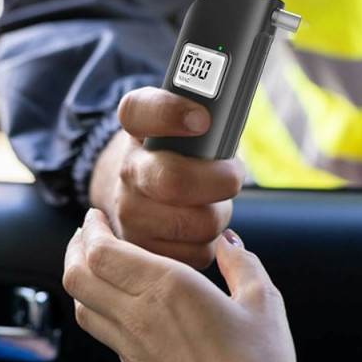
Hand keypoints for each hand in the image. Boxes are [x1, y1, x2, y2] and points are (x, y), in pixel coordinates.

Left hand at [63, 209, 305, 361]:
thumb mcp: (263, 300)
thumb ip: (241, 262)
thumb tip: (228, 242)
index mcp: (168, 288)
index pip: (103, 251)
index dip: (92, 229)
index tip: (96, 215)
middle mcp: (140, 317)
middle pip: (78, 277)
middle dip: (75, 249)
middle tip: (87, 233)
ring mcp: (132, 352)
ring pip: (83, 309)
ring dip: (82, 280)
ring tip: (96, 266)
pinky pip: (107, 336)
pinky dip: (103, 311)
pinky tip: (126, 308)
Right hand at [89, 87, 244, 267]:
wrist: (143, 190)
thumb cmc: (181, 152)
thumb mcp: (187, 120)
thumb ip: (210, 109)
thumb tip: (235, 115)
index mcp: (138, 126)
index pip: (140, 110)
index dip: (170, 114)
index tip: (201, 119)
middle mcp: (127, 169)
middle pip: (175, 181)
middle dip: (220, 180)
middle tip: (232, 175)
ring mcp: (129, 213)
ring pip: (197, 222)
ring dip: (219, 214)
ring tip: (213, 202)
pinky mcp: (144, 250)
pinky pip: (197, 252)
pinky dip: (210, 241)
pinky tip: (200, 225)